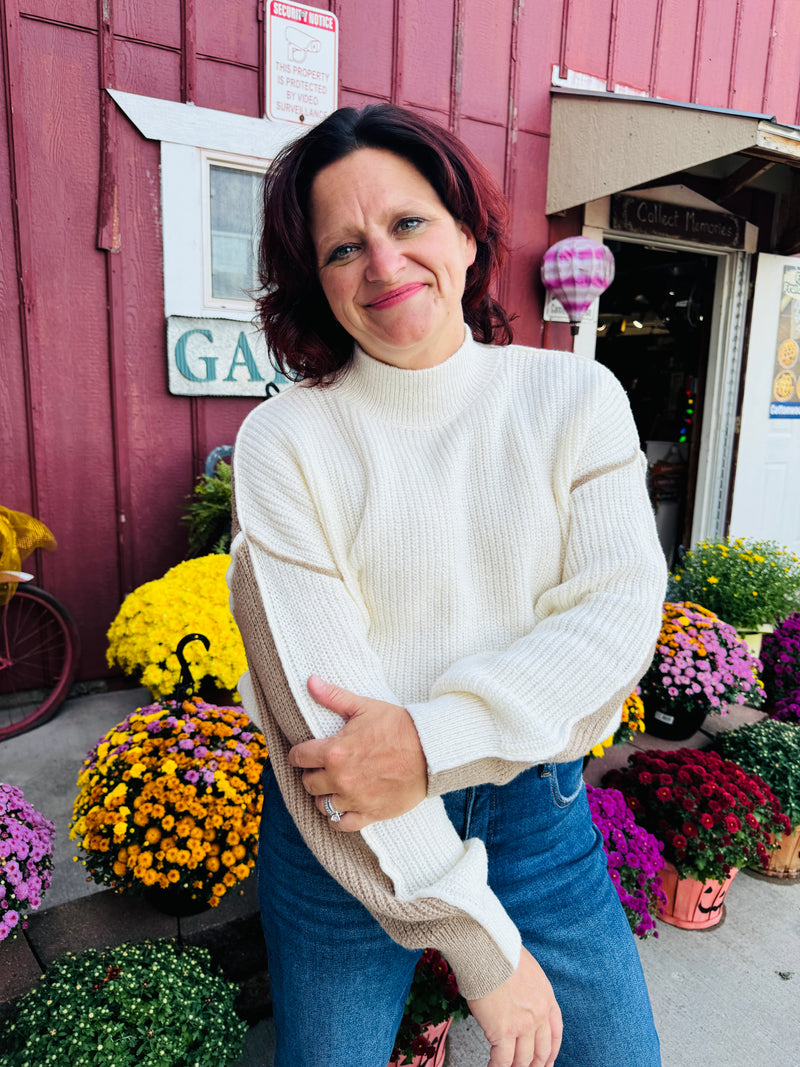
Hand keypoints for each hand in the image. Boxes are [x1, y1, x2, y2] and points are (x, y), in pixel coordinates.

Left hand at [287, 676, 427, 829]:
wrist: (430, 751)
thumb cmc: (398, 726)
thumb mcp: (364, 706)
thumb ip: (333, 696)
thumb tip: (310, 681)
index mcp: (334, 752)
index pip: (298, 757)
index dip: (299, 754)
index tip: (304, 753)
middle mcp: (340, 779)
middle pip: (308, 783)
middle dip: (312, 774)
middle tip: (322, 768)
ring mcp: (354, 799)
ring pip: (322, 805)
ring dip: (324, 796)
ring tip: (332, 787)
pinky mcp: (370, 814)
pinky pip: (342, 824)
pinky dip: (337, 818)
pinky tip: (341, 808)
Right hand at [468, 948, 562, 1066]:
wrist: (488, 950)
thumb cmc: (501, 953)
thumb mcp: (527, 969)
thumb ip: (529, 989)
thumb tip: (518, 1000)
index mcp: (546, 998)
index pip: (555, 1033)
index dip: (551, 1052)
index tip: (546, 1061)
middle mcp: (539, 1015)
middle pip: (541, 1051)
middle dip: (535, 1064)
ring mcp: (522, 1025)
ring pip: (523, 1060)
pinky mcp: (503, 1032)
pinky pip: (503, 1060)